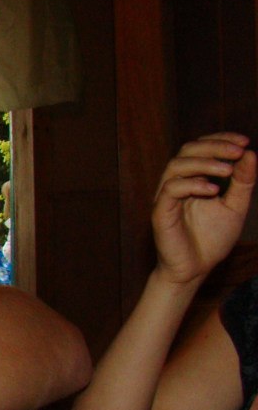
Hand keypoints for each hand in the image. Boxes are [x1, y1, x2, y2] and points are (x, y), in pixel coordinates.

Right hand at [152, 133, 255, 284]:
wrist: (195, 270)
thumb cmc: (211, 239)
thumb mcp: (235, 207)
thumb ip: (242, 182)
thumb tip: (250, 154)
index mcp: (192, 179)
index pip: (200, 149)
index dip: (220, 140)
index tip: (244, 142)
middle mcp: (177, 183)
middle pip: (187, 150)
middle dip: (214, 147)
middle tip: (238, 151)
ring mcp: (166, 197)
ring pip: (176, 166)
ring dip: (204, 163)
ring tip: (228, 170)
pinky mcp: (161, 212)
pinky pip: (171, 189)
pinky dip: (192, 185)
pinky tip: (213, 190)